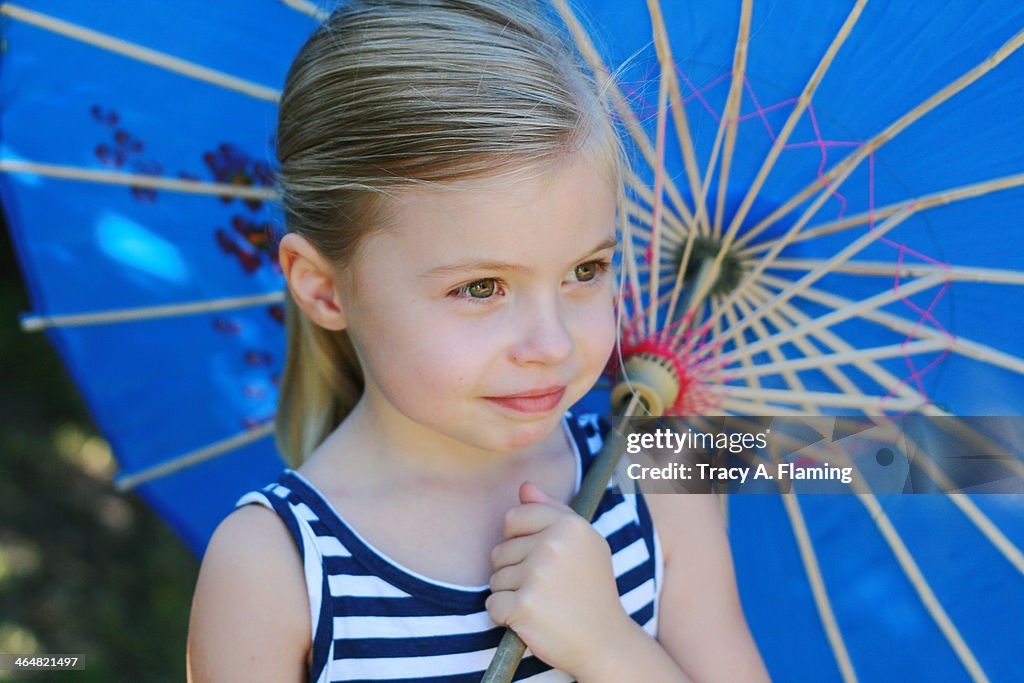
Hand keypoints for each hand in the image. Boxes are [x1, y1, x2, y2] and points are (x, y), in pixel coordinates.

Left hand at [485, 481, 634, 676]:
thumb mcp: (583, 543)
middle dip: (515, 571)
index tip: (543, 559)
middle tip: (547, 587)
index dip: (520, 541)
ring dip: (511, 594)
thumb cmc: (590, 589)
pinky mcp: (524, 606)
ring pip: (495, 578)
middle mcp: (554, 544)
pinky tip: (531, 619)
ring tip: (543, 602)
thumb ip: (552, 511)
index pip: (514, 517)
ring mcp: (538, 575)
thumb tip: (524, 486)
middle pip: (500, 550)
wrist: (605, 641)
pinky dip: (505, 616)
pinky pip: (492, 604)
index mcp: (570, 525)